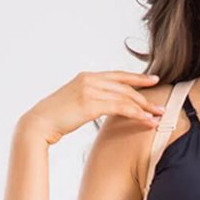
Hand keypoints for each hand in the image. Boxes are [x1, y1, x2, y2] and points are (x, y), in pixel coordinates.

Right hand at [20, 70, 165, 145]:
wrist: (38, 124)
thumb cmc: (56, 117)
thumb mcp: (75, 102)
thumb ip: (92, 99)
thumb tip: (105, 106)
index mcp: (86, 77)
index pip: (118, 75)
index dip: (137, 78)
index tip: (154, 80)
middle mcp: (89, 79)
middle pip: (125, 86)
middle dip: (146, 96)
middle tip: (160, 106)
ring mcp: (90, 90)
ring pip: (126, 97)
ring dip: (145, 107)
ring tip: (158, 116)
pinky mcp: (90, 103)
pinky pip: (121, 107)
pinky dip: (136, 114)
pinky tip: (146, 120)